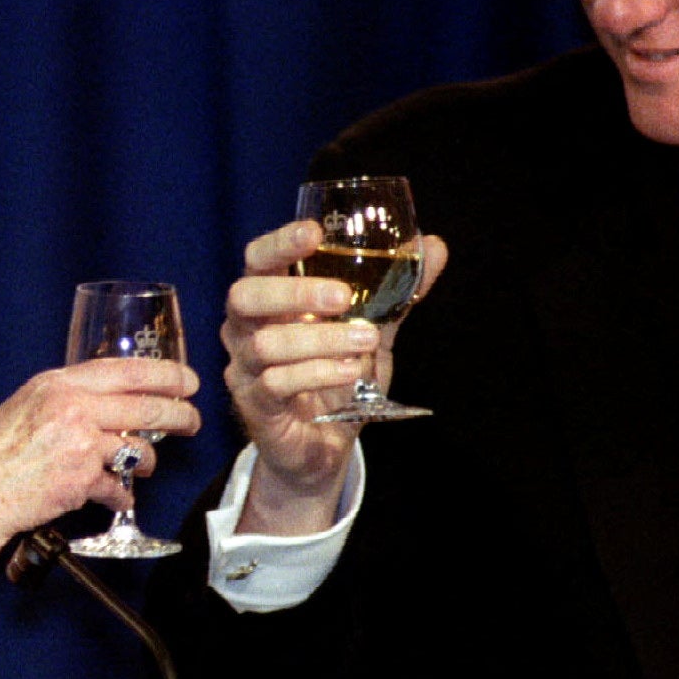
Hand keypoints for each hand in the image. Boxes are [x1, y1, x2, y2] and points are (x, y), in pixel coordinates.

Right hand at [0, 357, 199, 567]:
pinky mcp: (82, 480)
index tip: (187, 380)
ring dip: (146, 462)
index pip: (126, 370)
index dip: (166, 374)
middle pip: (147, 407)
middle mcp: (73, 408)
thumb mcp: (29, 403)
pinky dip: (119, 495)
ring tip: (141, 467)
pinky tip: (114, 496)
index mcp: (60, 384)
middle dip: (179, 415)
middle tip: (191, 422)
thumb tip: (109, 400)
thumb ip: (69, 397)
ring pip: (139, 451)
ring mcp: (80, 445)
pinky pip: (119, 488)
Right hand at [222, 220, 445, 532]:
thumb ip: (398, 292)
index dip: (280, 243)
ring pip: (266, 344)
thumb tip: (434, 246)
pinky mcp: (253, 405)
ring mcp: (244, 368)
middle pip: (246, 296)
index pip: (258, 259)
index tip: (315, 233)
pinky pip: (275, 384)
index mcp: (269, 300)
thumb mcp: (374, 329)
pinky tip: (349, 373)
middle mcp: (244, 328)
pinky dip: (317, 375)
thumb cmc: (338, 377)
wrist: (325, 445)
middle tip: (342, 297)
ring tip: (364, 342)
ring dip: (321, 341)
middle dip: (295, 292)